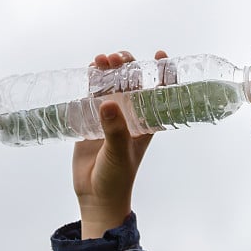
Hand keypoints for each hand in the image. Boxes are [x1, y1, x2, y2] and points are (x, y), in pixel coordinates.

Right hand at [73, 49, 167, 238]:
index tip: (160, 54)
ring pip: (111, 83)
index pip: (159, 90)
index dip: (162, 71)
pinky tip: (88, 71)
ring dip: (108, 69)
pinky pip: (91, 94)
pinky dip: (91, 80)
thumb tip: (108, 103)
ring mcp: (110, 115)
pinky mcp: (90, 119)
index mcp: (146, 120)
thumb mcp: (120, 153)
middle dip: (126, 65)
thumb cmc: (117, 178)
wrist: (96, 196)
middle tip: (116, 59)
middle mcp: (130, 113)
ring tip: (100, 61)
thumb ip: (115, 129)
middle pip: (131, 80)